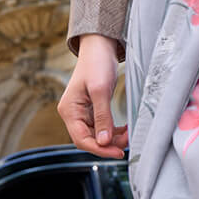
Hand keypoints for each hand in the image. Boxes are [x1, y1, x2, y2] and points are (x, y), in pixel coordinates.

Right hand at [57, 35, 127, 157]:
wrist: (100, 46)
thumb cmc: (97, 63)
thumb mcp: (101, 90)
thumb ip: (102, 117)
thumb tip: (103, 142)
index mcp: (69, 111)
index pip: (81, 140)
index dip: (99, 149)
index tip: (117, 152)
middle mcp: (73, 114)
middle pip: (89, 139)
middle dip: (108, 143)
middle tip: (127, 143)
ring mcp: (82, 112)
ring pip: (97, 134)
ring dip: (112, 137)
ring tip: (128, 134)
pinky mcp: (92, 108)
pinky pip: (101, 126)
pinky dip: (112, 129)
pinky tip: (124, 129)